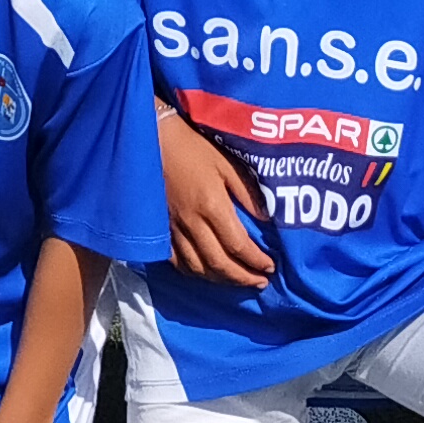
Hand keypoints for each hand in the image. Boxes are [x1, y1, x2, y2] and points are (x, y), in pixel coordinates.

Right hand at [158, 105, 274, 285]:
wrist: (153, 139)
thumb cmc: (193, 148)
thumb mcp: (227, 164)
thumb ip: (247, 193)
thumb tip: (266, 218)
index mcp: (212, 206)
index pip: (238, 245)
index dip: (256, 261)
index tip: (270, 267)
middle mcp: (192, 223)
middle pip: (219, 264)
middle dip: (242, 278)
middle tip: (260, 283)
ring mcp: (173, 228)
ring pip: (197, 267)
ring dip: (220, 280)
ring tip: (237, 281)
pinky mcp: (160, 228)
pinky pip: (175, 260)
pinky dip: (193, 272)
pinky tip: (205, 272)